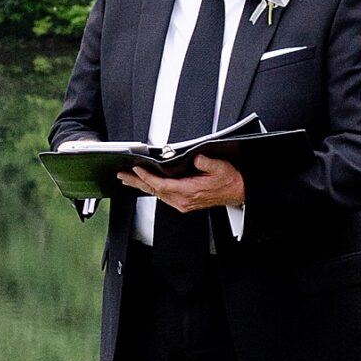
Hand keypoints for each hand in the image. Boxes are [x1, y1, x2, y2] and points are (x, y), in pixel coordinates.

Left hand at [117, 153, 245, 210]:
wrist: (237, 191)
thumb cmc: (229, 180)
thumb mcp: (220, 167)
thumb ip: (206, 162)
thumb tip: (195, 158)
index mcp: (189, 192)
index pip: (161, 185)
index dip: (147, 177)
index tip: (137, 169)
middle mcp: (183, 200)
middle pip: (154, 190)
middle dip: (137, 182)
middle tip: (122, 175)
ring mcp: (182, 203)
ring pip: (157, 194)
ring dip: (142, 185)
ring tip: (128, 179)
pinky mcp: (184, 203)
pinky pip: (163, 196)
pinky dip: (152, 188)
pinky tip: (146, 184)